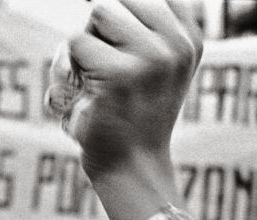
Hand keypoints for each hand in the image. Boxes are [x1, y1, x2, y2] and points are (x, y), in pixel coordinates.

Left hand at [67, 0, 202, 179]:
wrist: (130, 167)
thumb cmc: (132, 116)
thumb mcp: (156, 67)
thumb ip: (147, 27)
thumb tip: (100, 1)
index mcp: (189, 39)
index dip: (118, 18)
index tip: (117, 53)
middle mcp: (175, 45)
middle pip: (117, 0)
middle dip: (99, 29)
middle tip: (103, 69)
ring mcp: (150, 59)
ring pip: (97, 13)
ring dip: (83, 45)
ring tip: (92, 79)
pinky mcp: (118, 75)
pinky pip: (75, 42)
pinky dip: (67, 67)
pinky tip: (82, 93)